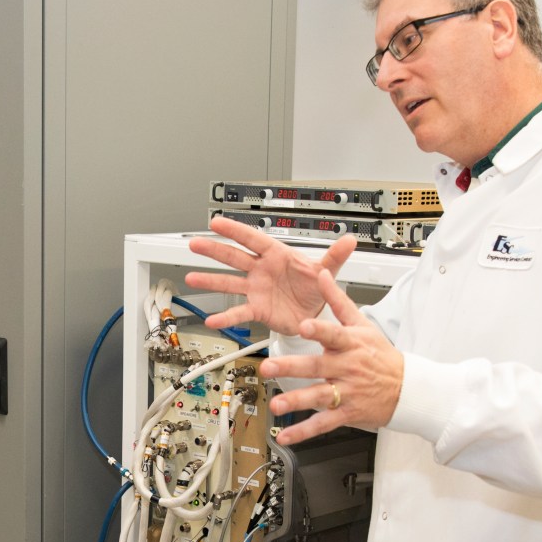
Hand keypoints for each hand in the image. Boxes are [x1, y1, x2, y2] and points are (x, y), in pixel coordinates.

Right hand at [184, 216, 358, 335]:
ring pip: (229, 282)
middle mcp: (262, 270)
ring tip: (191, 278)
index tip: (216, 222)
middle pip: (234, 257)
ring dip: (210, 280)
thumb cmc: (315, 288)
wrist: (315, 314)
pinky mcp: (257, 309)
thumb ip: (335, 256)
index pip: (253, 239)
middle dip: (214, 250)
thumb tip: (350, 240)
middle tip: (195, 243)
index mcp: (277, 256)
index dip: (235, 230)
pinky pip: (239, 312)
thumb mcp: (326, 271)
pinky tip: (211, 319)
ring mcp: (256, 289)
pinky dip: (225, 316)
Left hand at [259, 269, 403, 444]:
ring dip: (296, 401)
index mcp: (350, 344)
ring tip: (276, 405)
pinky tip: (284, 435)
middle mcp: (347, 368)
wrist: (407, 388)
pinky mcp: (347, 412)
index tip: (304, 326)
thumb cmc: (381, 356)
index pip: (334, 335)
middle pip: (317, 367)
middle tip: (269, 367)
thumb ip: (338, 300)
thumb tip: (321, 274)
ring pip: (318, 397)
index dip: (319, 331)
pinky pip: (323, 423)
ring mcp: (347, 392)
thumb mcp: (362, 324)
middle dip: (292, 367)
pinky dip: (303, 431)